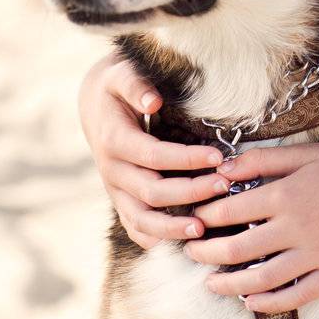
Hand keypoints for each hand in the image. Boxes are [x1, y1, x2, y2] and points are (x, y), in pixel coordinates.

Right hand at [78, 51, 225, 249]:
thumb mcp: (122, 74)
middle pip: (152, 192)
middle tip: (224, 186)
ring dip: (172, 228)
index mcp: (115, 140)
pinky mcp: (120, 199)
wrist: (94, 105)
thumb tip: (153, 102)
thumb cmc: (117, 85)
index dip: (186, 159)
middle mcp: (112, 170)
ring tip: (203, 230)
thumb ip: (137, 85)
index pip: (154, 156)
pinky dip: (156, 239)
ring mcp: (114, 189)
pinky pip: (135, 227)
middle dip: (190, 192)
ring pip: (141, 219)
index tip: (218, 157)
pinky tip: (181, 244)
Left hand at [184, 142, 318, 312]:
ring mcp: (313, 256)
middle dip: (206, 253)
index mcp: (285, 196)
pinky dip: (268, 304)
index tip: (192, 219)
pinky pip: (294, 297)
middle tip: (190, 253)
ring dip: (229, 284)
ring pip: (260, 280)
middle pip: (236, 249)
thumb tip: (223, 168)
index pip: (230, 211)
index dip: (205, 217)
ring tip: (210, 284)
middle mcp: (294, 230)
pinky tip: (251, 302)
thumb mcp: (307, 153)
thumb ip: (263, 160)